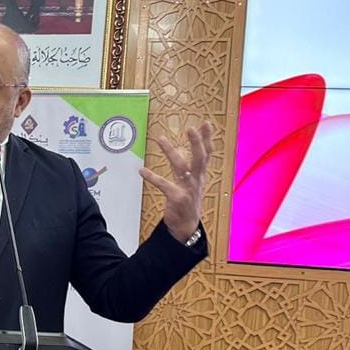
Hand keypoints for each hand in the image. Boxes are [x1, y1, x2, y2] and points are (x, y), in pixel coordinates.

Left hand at [139, 121, 212, 242]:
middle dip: (197, 142)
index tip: (207, 123)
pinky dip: (152, 177)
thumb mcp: (194, 182)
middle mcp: (196, 180)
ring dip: (170, 152)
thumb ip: (191, 166)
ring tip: (160, 138)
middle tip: (191, 128)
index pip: (207, 154)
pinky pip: (163, 185)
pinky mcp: (177, 198)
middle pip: (200, 158)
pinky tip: (142, 170)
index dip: (207, 139)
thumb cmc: (188, 201)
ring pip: (180, 166)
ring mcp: (188, 189)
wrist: (186, 226)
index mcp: (200, 175)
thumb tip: (184, 149)